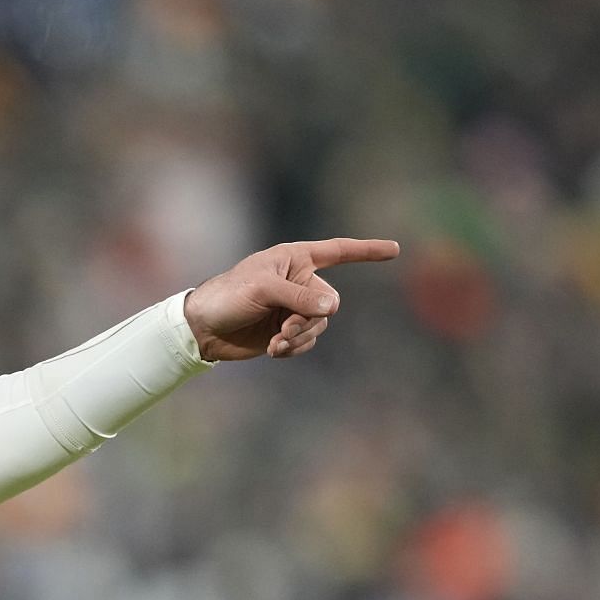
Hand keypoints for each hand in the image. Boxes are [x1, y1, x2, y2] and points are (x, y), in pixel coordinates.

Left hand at [183, 237, 400, 362]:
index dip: (367, 250)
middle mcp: (300, 281)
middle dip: (308, 319)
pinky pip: (308, 341)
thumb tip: (332, 308)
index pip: (338, 251)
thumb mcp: (262, 290)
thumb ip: (298, 297)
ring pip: (320, 325)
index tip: (395, 249)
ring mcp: (295, 307)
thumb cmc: (228, 296)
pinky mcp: (287, 330)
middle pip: (329, 302)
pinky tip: (273, 350)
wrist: (203, 328)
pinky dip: (294, 347)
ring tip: (275, 342)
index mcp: (296, 258)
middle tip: (283, 328)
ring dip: (300, 336)